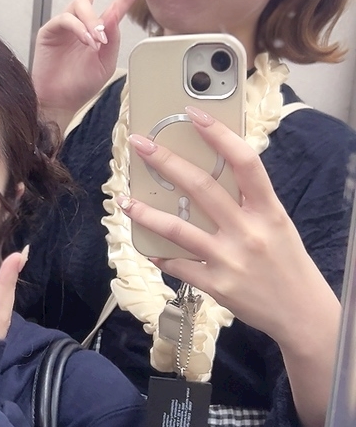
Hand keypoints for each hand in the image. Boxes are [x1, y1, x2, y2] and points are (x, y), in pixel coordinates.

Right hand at [31, 0, 151, 132]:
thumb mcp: (106, 63)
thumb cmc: (80, 84)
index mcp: (100, 27)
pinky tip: (87, 41)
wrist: (59, 101)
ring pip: (81, 3)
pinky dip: (80, 28)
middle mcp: (82, 19)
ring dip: (91, 21)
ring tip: (96, 41)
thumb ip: (112, 39)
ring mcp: (65, 22)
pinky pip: (67, 18)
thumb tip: (112, 15)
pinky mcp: (50, 29)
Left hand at [123, 110, 331, 343]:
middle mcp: (248, 231)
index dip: (219, 135)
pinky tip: (147, 247)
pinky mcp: (216, 285)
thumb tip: (215, 172)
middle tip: (140, 144)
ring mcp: (229, 259)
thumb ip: (250, 201)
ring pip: (178, 229)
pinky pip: (179, 266)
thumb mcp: (278, 223)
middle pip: (201, 187)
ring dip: (146, 213)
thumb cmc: (287, 262)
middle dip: (166, 162)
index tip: (193, 114)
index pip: (244, 162)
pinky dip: (160, 255)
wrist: (301, 311)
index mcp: (268, 210)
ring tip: (125, 200)